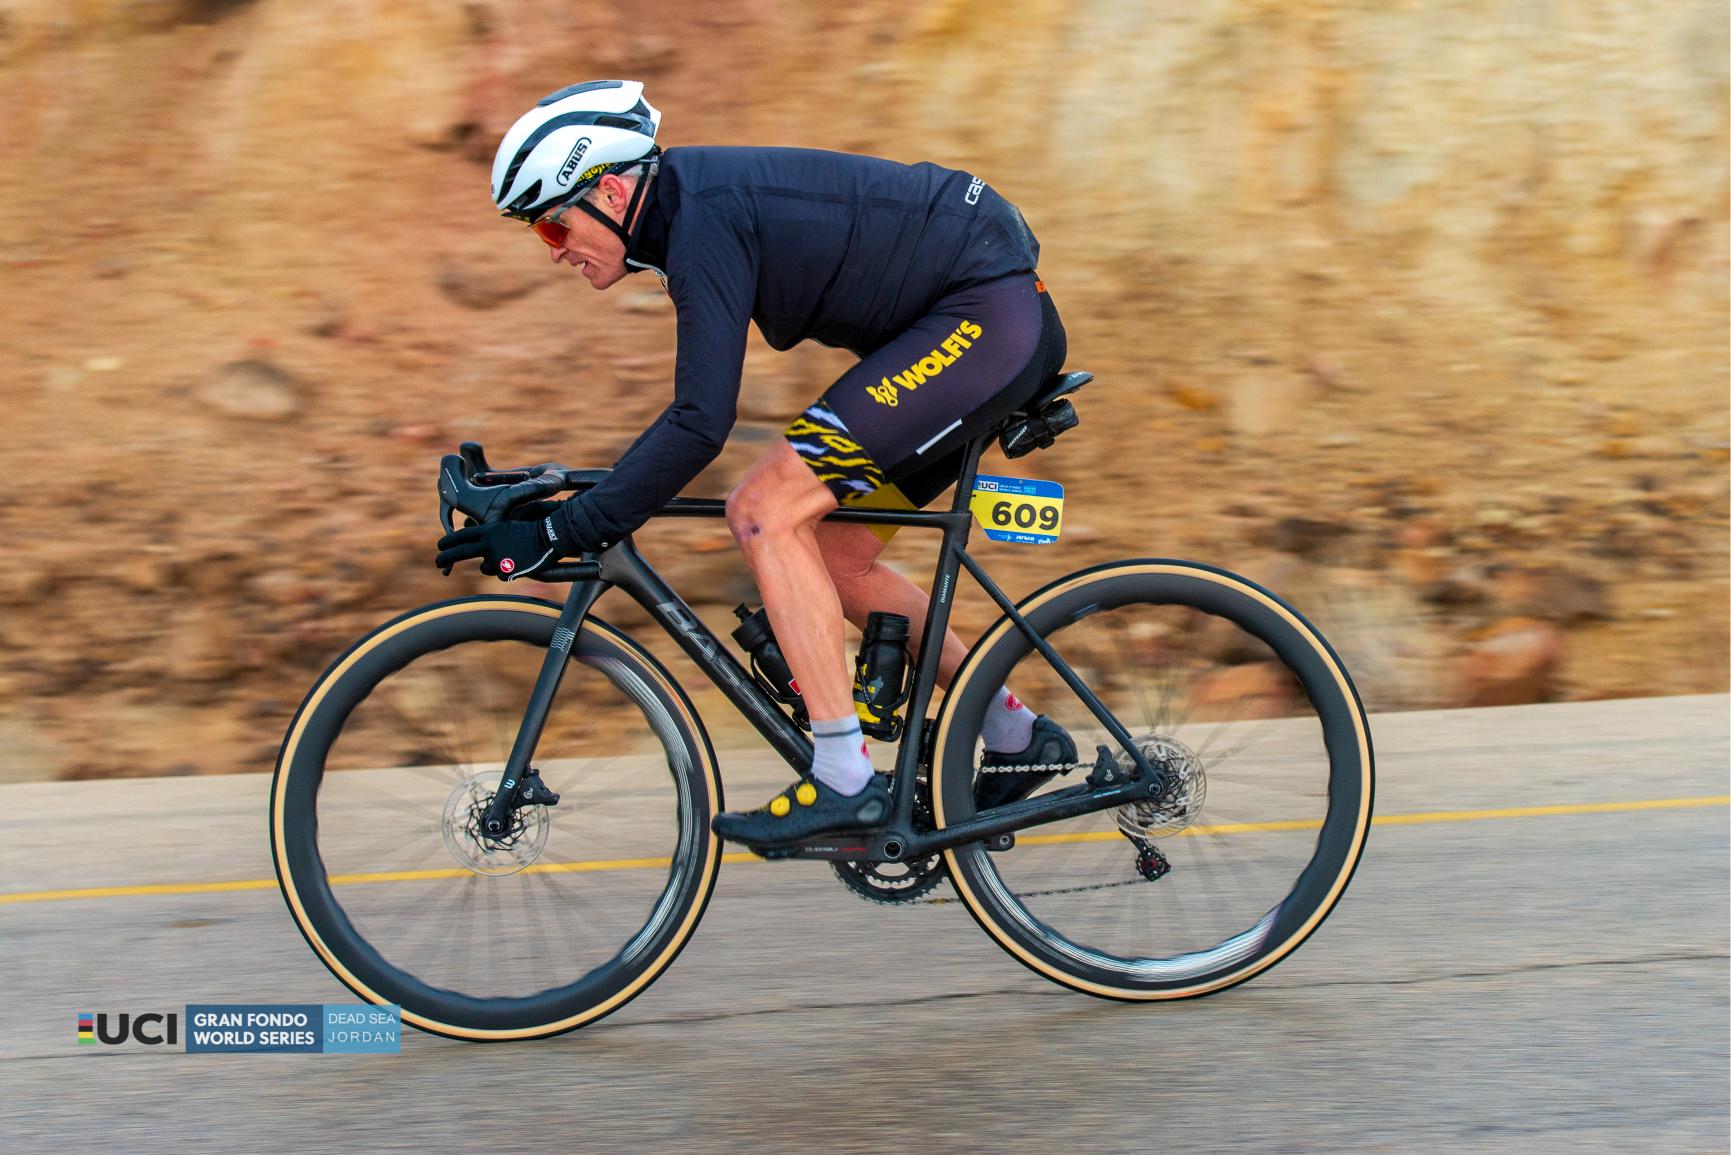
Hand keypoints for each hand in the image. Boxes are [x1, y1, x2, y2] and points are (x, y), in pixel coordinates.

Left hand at [436, 516, 558, 579]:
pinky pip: (500, 575)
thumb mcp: (506, 526)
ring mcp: (496, 560)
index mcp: (488, 531)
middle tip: (436, 561)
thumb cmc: (529, 529)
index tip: (440, 546)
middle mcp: (488, 545)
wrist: (549, 538)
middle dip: (444, 557)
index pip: (461, 536)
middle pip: (459, 553)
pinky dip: (507, 571)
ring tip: (509, 557)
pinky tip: (519, 563)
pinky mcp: (506, 573)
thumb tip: (471, 535)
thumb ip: (488, 534)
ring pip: (484, 567)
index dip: (447, 542)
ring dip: (491, 565)